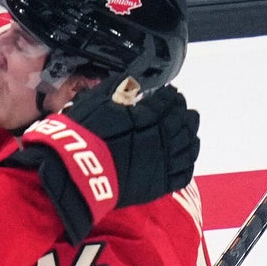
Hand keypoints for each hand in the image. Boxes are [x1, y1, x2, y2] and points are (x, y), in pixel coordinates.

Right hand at [0, 76, 199, 243]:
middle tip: (183, 110)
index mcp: (149, 116)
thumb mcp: (96, 102)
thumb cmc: (83, 134)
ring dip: (190, 137)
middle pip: (183, 122)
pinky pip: (183, 174)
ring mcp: (164, 162)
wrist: (76, 171)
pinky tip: (185, 158)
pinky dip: (187, 163)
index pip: (168, 102)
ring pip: (188, 147)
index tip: (171, 93)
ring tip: (189, 132)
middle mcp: (163, 137)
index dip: (171, 96)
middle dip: (184, 114)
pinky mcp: (160, 184)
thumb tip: (131, 81)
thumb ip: (117, 89)